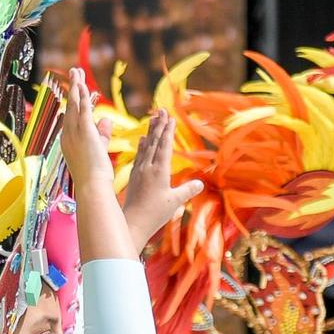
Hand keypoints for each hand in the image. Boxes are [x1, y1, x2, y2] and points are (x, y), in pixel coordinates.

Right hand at [57, 68, 116, 195]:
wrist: (92, 187)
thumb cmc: (95, 176)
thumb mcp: (98, 150)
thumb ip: (101, 134)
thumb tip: (105, 120)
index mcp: (69, 143)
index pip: (70, 119)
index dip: (72, 103)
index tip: (74, 91)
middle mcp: (68, 136)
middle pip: (69, 107)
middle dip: (71, 89)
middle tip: (73, 74)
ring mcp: (74, 133)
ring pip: (73, 104)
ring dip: (75, 87)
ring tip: (76, 71)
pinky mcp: (84, 132)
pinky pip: (81, 109)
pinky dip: (80, 95)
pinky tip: (81, 83)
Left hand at [118, 109, 201, 250]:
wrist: (132, 223)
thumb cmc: (155, 214)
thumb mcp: (175, 202)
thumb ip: (188, 190)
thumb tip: (201, 183)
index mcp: (160, 171)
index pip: (165, 146)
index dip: (168, 131)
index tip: (171, 118)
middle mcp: (148, 167)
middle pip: (155, 142)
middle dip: (159, 125)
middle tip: (162, 110)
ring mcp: (140, 171)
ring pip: (146, 147)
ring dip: (151, 132)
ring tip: (153, 118)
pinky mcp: (134, 176)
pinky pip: (139, 156)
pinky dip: (142, 146)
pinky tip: (142, 139)